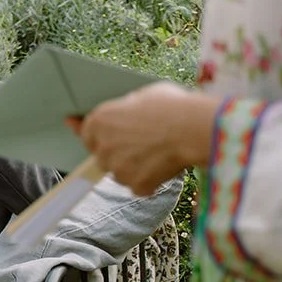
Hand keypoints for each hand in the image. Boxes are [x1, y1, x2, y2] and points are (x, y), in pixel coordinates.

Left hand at [68, 82, 217, 195]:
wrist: (193, 128)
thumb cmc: (172, 106)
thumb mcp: (143, 95)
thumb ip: (126, 108)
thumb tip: (127, 111)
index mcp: (99, 121)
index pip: (87, 134)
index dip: (99, 137)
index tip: (102, 140)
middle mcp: (102, 147)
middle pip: (104, 156)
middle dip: (119, 153)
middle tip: (143, 145)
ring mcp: (117, 169)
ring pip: (122, 173)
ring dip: (134, 168)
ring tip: (159, 154)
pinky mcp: (135, 185)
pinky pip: (140, 186)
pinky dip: (150, 181)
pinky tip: (165, 166)